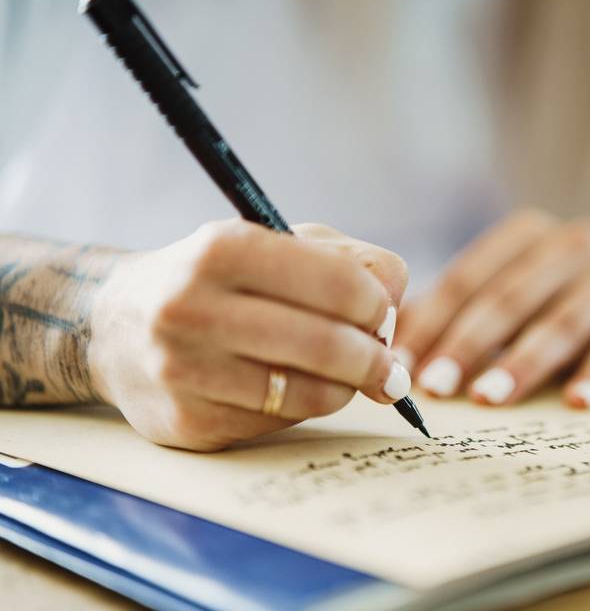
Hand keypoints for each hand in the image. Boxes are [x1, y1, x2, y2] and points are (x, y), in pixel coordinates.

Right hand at [88, 219, 408, 450]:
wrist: (117, 327)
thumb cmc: (220, 280)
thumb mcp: (278, 245)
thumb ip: (351, 266)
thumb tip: (395, 324)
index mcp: (223, 249)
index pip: (339, 282)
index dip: (378, 304)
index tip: (382, 314)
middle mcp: (194, 307)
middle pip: (329, 344)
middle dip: (376, 358)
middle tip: (388, 364)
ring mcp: (184, 370)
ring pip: (311, 393)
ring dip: (347, 388)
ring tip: (348, 374)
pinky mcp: (187, 422)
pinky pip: (280, 423)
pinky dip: (306, 407)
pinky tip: (295, 388)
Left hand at [394, 210, 589, 407]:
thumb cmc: (571, 301)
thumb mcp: (520, 297)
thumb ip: (464, 314)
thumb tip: (391, 347)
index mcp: (528, 237)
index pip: (468, 278)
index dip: (431, 321)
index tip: (399, 365)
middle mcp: (573, 245)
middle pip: (510, 297)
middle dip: (468, 344)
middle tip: (435, 387)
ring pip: (564, 319)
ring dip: (524, 361)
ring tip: (490, 399)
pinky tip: (577, 403)